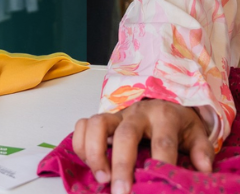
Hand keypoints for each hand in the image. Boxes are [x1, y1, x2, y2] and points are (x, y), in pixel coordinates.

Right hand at [73, 100, 214, 192]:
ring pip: (98, 123)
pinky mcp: (103, 118)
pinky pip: (83, 124)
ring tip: (101, 179)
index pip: (163, 142)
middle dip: (122, 165)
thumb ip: (201, 150)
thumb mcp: (195, 133)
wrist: (163, 101)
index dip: (160, 164)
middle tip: (121, 192)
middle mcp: (137, 113)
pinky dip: (80, 143)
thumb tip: (204, 170)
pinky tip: (88, 164)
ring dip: (95, 151)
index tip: (158, 185)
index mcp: (164, 117)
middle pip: (126, 134)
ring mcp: (117, 115)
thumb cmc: (177, 123)